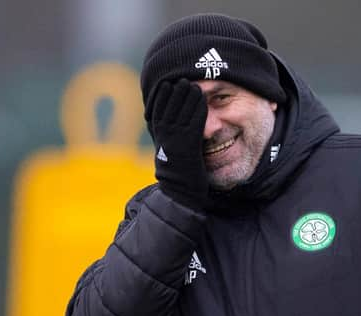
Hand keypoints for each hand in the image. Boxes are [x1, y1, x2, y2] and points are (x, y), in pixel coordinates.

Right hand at [145, 79, 207, 207]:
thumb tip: (167, 124)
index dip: (163, 96)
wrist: (180, 192)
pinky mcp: (190, 144)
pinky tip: (202, 99)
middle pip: (169, 107)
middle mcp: (166, 136)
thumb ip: (168, 136)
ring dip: (187, 96)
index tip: (168, 83)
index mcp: (159, 136)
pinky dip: (198, 108)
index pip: (158, 110)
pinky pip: (194, 121)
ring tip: (192, 84)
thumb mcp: (168, 151)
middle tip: (182, 78)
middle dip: (175, 91)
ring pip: (181, 111)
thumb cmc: (177, 171)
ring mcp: (177, 139)